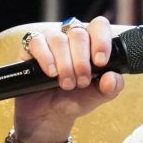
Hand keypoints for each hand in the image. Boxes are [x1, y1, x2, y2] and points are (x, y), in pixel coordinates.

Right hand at [12, 16, 124, 142]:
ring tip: (67, 84)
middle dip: (82, 61)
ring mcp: (50, 42)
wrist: (49, 116)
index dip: (101, 40)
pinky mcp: (30, 49)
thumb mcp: (98, 96)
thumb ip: (112, 87)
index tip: (100, 62)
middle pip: (78, 33)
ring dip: (65, 64)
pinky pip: (37, 42)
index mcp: (91, 44)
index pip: (98, 26)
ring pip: (58, 39)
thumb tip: (112, 78)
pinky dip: (46, 58)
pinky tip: (51, 73)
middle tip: (82, 82)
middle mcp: (70, 38)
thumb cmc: (75, 100)